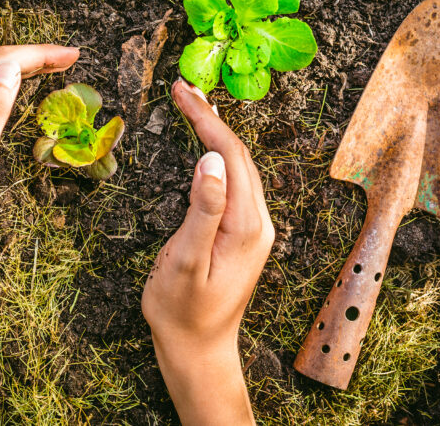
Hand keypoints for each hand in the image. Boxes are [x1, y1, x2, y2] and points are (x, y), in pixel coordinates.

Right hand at [142, 79, 274, 425]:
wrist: (197, 351)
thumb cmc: (183, 312)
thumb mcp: (185, 262)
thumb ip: (202, 210)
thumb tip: (209, 160)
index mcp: (247, 225)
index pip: (230, 156)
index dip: (206, 119)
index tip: (181, 92)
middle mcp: (258, 222)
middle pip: (238, 155)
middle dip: (211, 117)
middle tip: (181, 88)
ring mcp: (253, 228)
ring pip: (238, 166)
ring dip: (214, 132)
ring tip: (190, 104)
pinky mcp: (242, 234)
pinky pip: (233, 182)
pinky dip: (216, 154)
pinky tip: (204, 143)